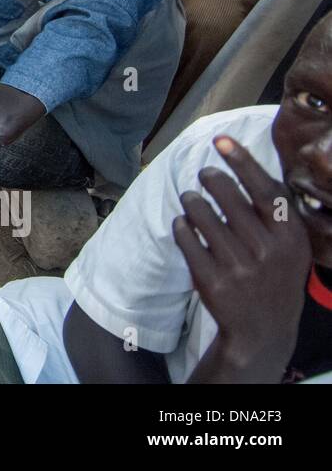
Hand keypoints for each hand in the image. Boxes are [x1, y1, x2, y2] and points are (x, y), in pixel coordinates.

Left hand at [175, 135, 310, 381]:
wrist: (262, 328)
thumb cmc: (273, 272)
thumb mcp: (289, 244)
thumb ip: (273, 209)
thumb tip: (240, 159)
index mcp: (290, 238)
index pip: (265, 191)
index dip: (242, 162)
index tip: (221, 141)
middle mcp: (267, 251)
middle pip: (227, 196)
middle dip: (210, 179)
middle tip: (204, 175)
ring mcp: (238, 268)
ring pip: (200, 214)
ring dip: (191, 200)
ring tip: (192, 200)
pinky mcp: (211, 281)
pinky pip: (185, 238)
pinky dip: (181, 226)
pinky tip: (184, 224)